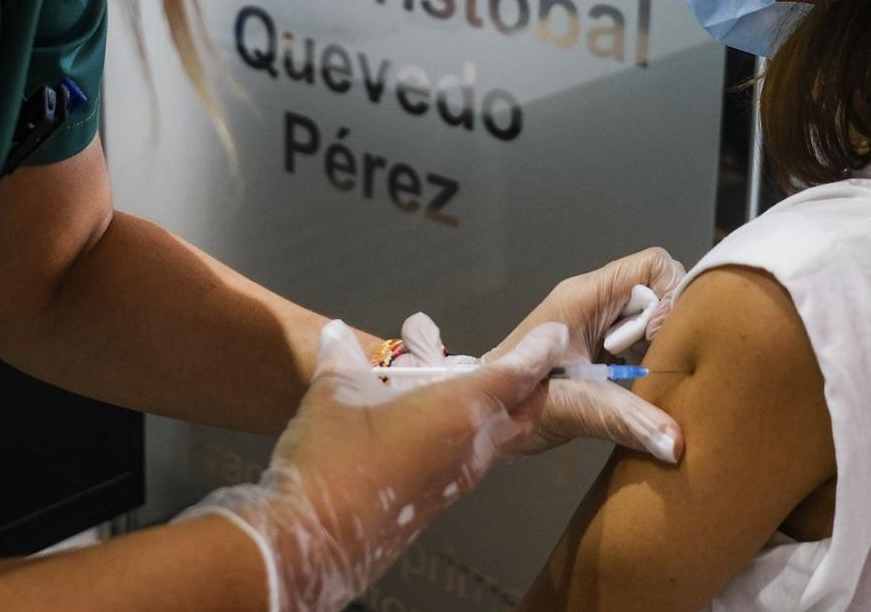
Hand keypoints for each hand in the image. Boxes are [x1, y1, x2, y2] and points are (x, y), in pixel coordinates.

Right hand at [180, 319, 568, 611]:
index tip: (556, 332)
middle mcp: (471, 447)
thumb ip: (341, 357)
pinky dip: (473, 430)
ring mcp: (457, 479)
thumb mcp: (333, 393)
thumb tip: (336, 332)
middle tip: (529, 359)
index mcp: (457, 412)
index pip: (514, 375)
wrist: (314, 538)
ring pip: (499, 438)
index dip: (536, 350)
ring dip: (499, 408)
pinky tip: (439, 418)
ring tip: (474, 380)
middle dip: (532, 384)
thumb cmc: (332, 456)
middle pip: (522, 413)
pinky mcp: (438, 499)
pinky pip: (473, 457)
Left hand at [400, 248, 688, 462]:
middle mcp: (596, 302)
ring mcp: (597, 326)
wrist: (482, 415)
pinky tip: (646, 391)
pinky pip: (640, 344)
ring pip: (651, 320)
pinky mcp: (598, 350)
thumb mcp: (572, 406)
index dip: (672, 295)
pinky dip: (651, 364)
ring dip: (662, 348)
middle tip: (663, 365)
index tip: (664, 338)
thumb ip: (624, 419)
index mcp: (587, 296)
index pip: (653, 265)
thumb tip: (676, 445)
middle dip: (670, 326)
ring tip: (654, 380)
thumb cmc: (515, 398)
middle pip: (658, 291)